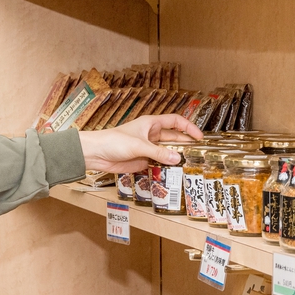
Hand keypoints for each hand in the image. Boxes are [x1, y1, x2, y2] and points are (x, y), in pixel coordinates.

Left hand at [78, 114, 202, 172]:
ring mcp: (148, 148)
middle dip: (185, 144)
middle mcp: (151, 135)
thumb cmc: (113, 141)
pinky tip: (175, 173)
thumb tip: (177, 158)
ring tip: (189, 164)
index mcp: (151, 124)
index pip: (175, 122)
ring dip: (176, 157)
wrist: (96, 154)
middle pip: (174, 138)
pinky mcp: (143, 160)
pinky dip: (167, 167)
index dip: (189, 128)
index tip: (199, 137)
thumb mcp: (139, 145)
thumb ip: (158, 152)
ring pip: (167, 152)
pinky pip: (159, 163)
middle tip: (198, 154)